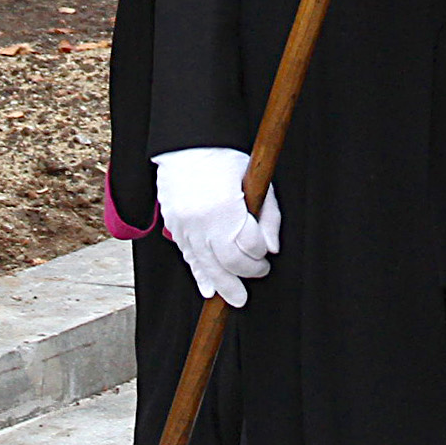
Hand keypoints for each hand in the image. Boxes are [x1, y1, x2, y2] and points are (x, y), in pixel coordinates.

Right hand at [154, 147, 279, 305]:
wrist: (187, 146)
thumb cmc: (225, 160)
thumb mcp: (257, 180)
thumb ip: (269, 216)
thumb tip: (272, 249)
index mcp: (226, 207)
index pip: (250, 244)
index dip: (261, 252)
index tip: (266, 252)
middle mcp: (202, 221)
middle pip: (229, 261)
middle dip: (248, 272)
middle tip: (260, 272)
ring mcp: (185, 226)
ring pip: (208, 265)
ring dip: (224, 283)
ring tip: (237, 298)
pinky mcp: (174, 228)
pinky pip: (189, 258)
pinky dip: (200, 275)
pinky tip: (209, 290)